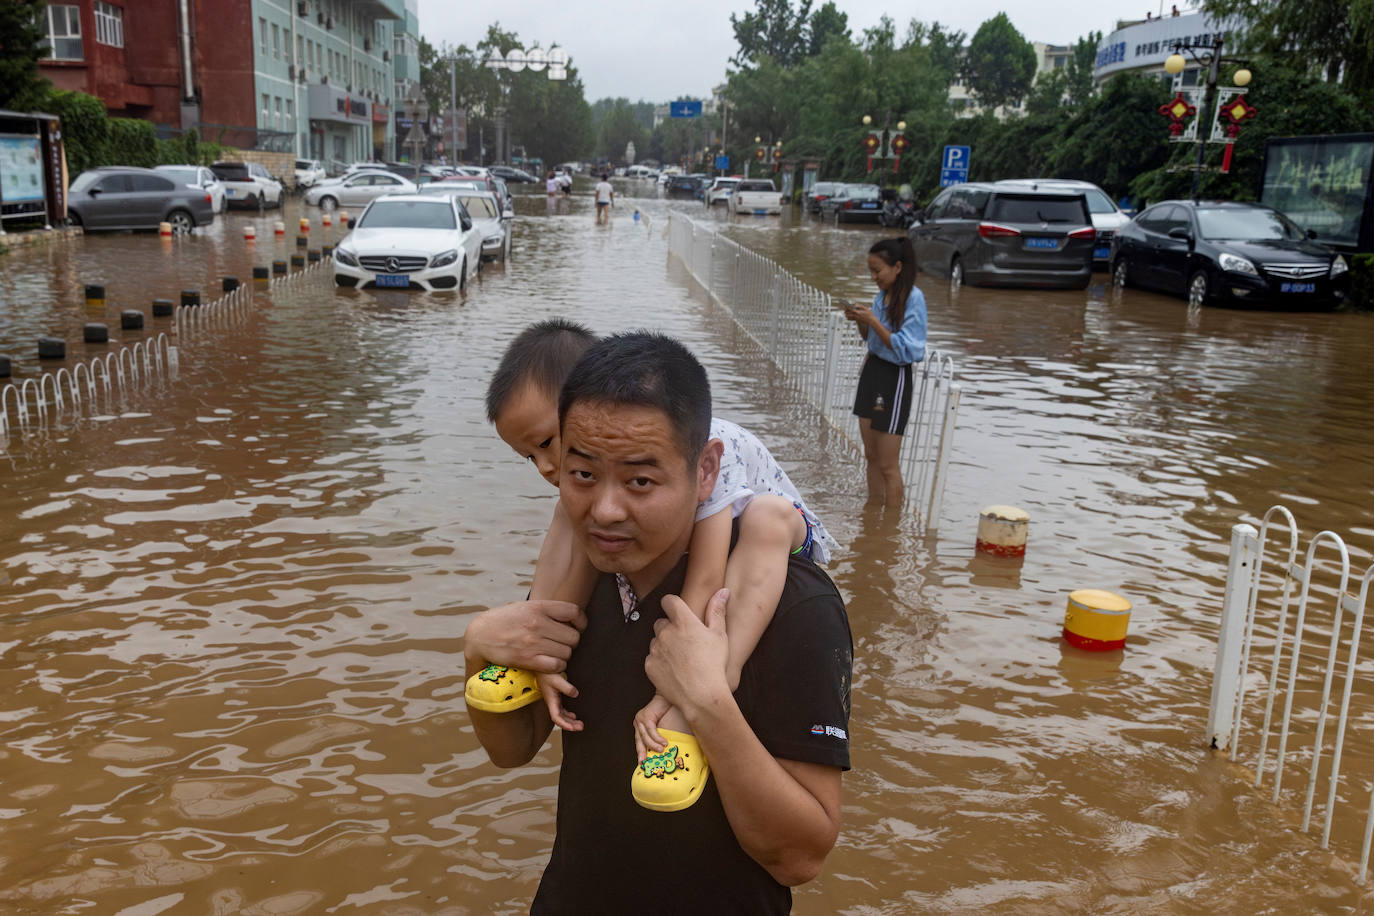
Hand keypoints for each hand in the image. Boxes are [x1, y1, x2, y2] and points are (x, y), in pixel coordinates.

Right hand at [463, 599, 585, 674]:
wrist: (480, 635)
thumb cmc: (505, 620)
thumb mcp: (525, 606)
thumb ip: (547, 610)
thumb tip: (571, 615)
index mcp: (539, 607)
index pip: (573, 611)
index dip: (581, 621)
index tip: (578, 627)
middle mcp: (537, 623)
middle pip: (573, 636)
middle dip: (571, 642)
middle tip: (562, 643)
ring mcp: (533, 642)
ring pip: (567, 653)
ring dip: (564, 656)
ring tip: (554, 653)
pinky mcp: (528, 659)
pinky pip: (556, 665)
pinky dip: (557, 666)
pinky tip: (550, 663)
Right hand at [538, 671, 582, 731]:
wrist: (542, 668)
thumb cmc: (546, 674)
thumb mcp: (557, 680)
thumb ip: (567, 688)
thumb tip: (575, 694)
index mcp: (551, 701)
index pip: (556, 718)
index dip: (564, 724)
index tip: (573, 728)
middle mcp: (552, 703)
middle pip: (560, 719)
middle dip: (570, 725)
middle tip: (580, 727)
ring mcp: (554, 701)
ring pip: (562, 715)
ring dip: (570, 721)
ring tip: (579, 724)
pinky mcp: (556, 698)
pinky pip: (562, 710)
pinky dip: (568, 715)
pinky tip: (574, 716)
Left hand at [633, 694, 673, 760]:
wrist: (667, 697)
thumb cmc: (666, 711)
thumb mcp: (661, 726)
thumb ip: (658, 736)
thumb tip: (663, 749)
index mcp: (640, 725)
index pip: (639, 741)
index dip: (640, 752)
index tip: (642, 762)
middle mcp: (638, 722)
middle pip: (639, 741)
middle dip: (642, 752)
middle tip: (645, 762)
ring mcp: (641, 719)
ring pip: (645, 737)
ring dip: (654, 745)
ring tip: (661, 750)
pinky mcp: (646, 716)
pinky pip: (651, 731)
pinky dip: (657, 738)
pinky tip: (663, 742)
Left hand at [644, 589, 731, 723]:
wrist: (701, 695)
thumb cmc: (714, 664)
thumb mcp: (720, 635)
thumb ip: (717, 610)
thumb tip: (722, 591)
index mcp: (683, 621)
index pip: (669, 601)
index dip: (672, 604)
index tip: (677, 610)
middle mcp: (666, 632)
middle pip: (661, 622)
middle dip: (670, 628)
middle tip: (684, 642)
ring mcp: (655, 649)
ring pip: (656, 641)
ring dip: (664, 646)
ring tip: (681, 659)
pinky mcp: (649, 665)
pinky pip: (652, 658)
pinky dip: (660, 662)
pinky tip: (674, 670)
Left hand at [845, 302, 873, 326]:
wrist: (872, 321)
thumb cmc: (870, 314)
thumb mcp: (866, 308)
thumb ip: (860, 306)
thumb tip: (855, 304)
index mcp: (858, 312)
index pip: (850, 309)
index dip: (847, 307)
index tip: (845, 305)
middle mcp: (856, 316)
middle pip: (848, 313)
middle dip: (845, 310)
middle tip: (844, 308)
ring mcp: (856, 319)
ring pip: (848, 316)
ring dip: (846, 314)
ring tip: (845, 311)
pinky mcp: (857, 320)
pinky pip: (851, 319)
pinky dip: (848, 317)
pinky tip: (848, 316)